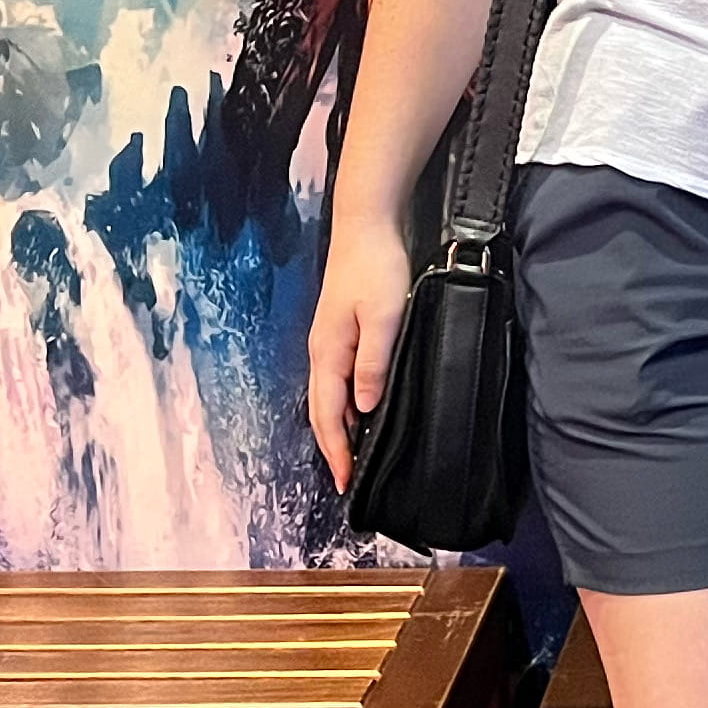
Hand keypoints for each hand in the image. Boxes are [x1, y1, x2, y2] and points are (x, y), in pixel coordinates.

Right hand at [307, 221, 414, 490]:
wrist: (366, 226)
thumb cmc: (376, 267)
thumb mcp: (384, 316)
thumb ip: (374, 362)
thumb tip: (365, 408)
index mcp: (329, 353)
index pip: (327, 415)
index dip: (337, 451)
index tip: (345, 481)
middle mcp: (322, 352)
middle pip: (323, 411)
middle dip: (334, 448)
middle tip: (349, 479)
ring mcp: (329, 342)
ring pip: (330, 397)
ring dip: (339, 428)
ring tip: (357, 454)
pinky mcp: (341, 332)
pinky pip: (339, 380)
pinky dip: (346, 404)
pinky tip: (364, 410)